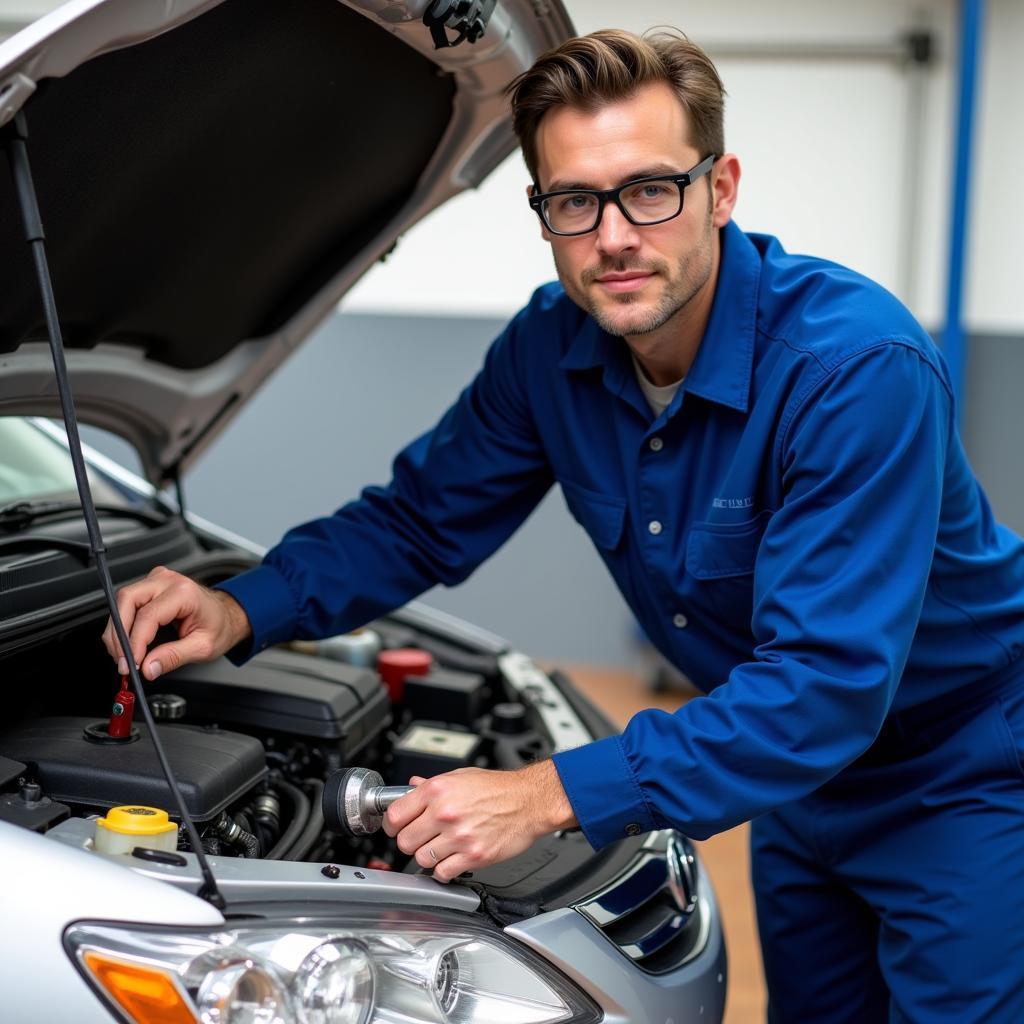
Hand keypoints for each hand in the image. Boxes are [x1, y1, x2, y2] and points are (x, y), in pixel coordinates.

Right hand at [101, 566, 251, 679]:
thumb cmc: (219, 626)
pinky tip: (126, 643)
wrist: (225, 615)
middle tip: (122, 661)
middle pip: (127, 600)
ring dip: (117, 631)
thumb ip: (174, 657)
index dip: (134, 643)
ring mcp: (157, 580)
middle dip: (118, 634)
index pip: (148, 616)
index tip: (131, 664)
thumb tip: (148, 668)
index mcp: (184, 592)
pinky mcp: (150, 586)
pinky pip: (127, 603)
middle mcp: (168, 581)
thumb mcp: (203, 647)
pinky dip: (122, 624)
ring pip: (123, 601)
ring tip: (123, 655)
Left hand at [383, 761, 576, 882]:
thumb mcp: (460, 776)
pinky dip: (444, 871)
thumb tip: (410, 787)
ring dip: (427, 857)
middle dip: (409, 842)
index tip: (396, 828)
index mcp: (437, 790)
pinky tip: (451, 860)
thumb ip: (431, 784)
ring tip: (439, 848)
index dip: (391, 825)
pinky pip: (443, 873)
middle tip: (420, 839)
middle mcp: (445, 813)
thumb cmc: (498, 788)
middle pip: (404, 841)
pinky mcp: (473, 856)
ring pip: (421, 859)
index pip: (395, 815)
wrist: (530, 801)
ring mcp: (459, 837)